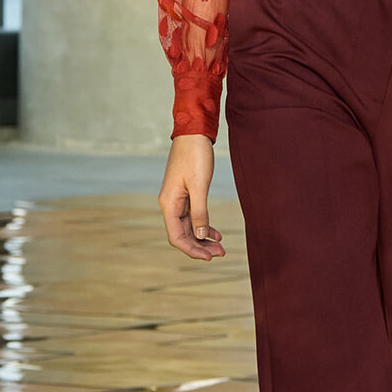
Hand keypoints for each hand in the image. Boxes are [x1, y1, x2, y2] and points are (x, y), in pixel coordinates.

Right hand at [159, 135, 224, 261]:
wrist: (194, 134)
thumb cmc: (195, 156)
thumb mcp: (200, 185)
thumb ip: (200, 211)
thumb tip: (201, 235)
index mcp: (169, 204)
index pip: (177, 237)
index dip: (192, 250)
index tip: (210, 258)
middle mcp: (170, 204)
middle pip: (183, 235)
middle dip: (201, 247)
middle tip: (221, 253)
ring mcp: (177, 200)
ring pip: (189, 227)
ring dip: (203, 239)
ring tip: (221, 247)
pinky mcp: (185, 195)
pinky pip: (193, 217)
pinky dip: (204, 226)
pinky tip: (216, 233)